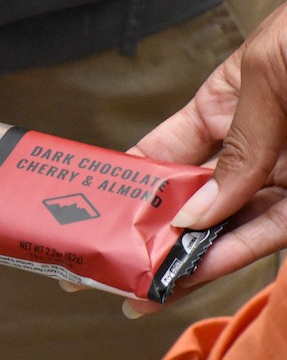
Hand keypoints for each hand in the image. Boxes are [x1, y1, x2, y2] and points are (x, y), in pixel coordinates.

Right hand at [122, 1, 286, 314]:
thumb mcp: (271, 72)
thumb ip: (236, 146)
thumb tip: (197, 212)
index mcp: (226, 104)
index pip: (162, 154)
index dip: (125, 185)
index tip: (92, 215)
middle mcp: (253, 146)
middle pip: (190, 200)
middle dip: (150, 234)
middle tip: (110, 268)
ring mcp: (284, 176)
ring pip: (226, 227)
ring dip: (185, 258)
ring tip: (144, 286)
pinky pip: (269, 234)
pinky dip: (232, 254)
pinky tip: (196, 270)